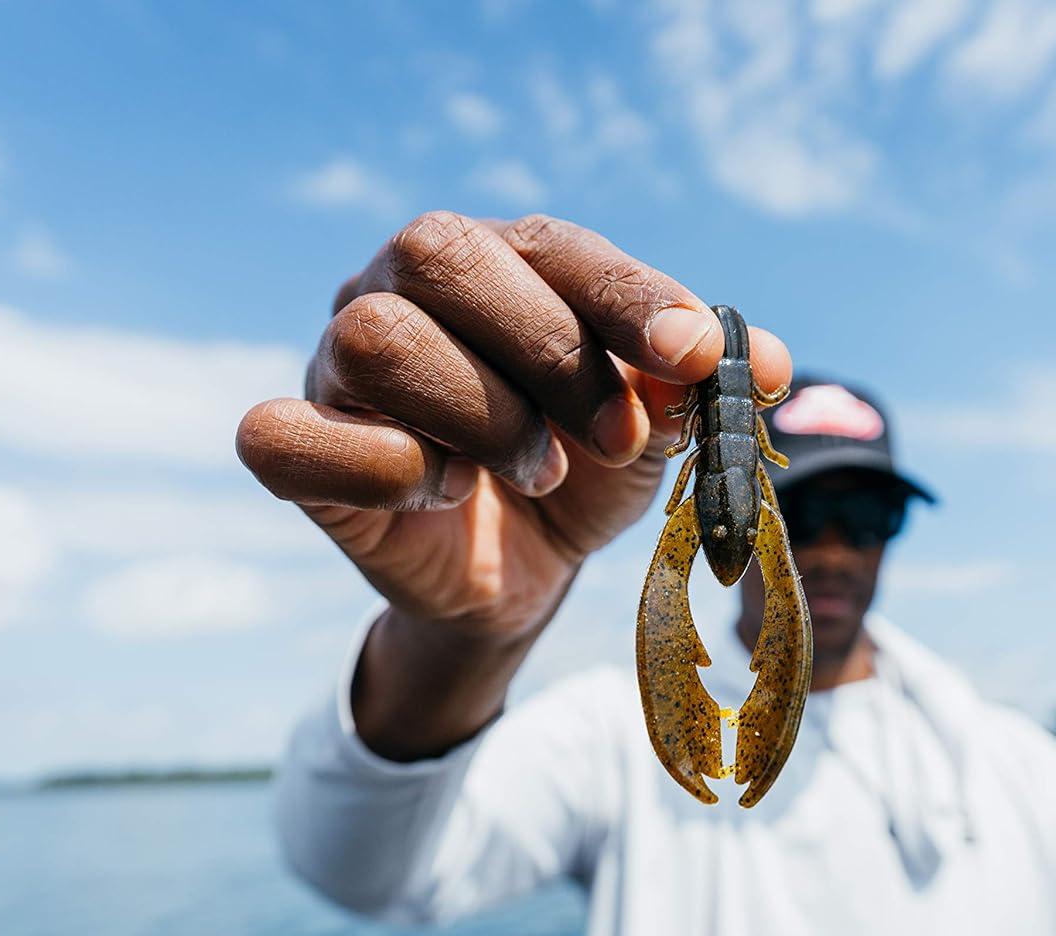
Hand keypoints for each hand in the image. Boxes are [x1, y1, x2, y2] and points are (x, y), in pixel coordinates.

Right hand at [237, 213, 789, 643]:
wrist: (518, 573)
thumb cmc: (583, 472)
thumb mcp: (653, 431)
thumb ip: (699, 388)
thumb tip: (768, 363)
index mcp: (497, 261)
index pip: (552, 243)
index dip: (625, 294)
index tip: (694, 355)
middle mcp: (403, 288)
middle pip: (442, 256)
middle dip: (551, 352)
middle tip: (616, 437)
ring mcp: (336, 362)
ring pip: (377, 339)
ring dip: (481, 414)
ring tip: (537, 469)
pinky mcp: (298, 447)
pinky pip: (287, 435)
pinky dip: (383, 467)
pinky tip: (443, 493)